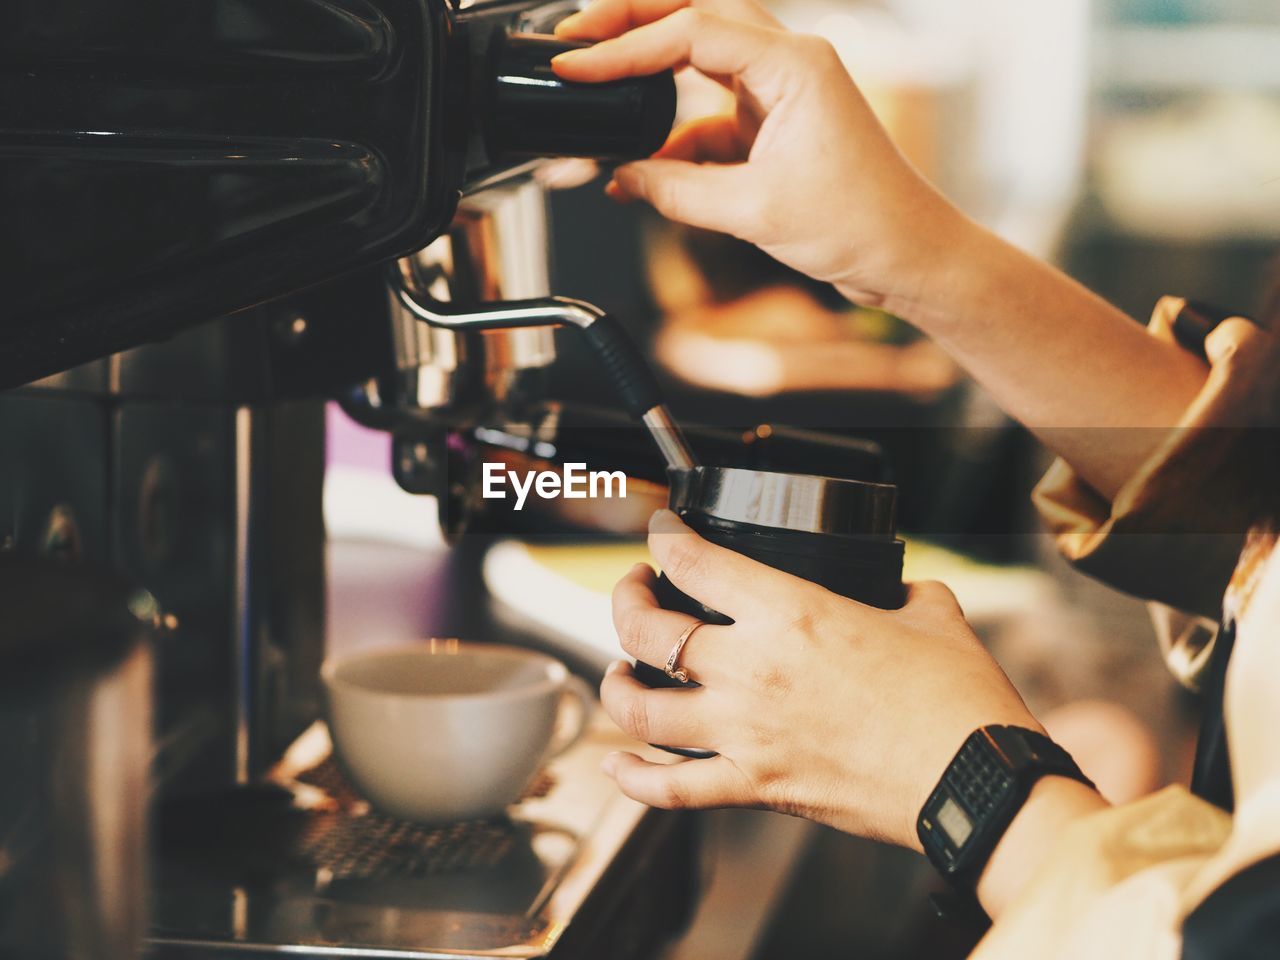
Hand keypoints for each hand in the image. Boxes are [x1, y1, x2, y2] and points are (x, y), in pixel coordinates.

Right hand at [552, 0, 976, 314]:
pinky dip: (673, 136)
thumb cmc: (862, 223)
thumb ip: (678, 191)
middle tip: (577, 38)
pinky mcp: (774, 124)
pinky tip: (644, 168)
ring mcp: (782, 91)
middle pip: (695, 15)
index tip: (578, 63)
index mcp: (795, 65)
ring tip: (600, 88)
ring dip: (649, 73)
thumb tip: (624, 177)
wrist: (907, 255)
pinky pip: (709, 114)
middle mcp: (790, 64)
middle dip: (631, 22)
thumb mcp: (754, 212)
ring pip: (700, 58)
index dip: (625, 45)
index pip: (692, 30)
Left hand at [600, 509, 1042, 850]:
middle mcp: (752, 669)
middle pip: (646, 630)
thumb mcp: (932, 613)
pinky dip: (633, 779)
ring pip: (639, 708)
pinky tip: (617, 765)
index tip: (661, 534)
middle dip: (626, 600)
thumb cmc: (957, 700)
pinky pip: (669, 790)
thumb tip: (897, 593)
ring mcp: (745, 733)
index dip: (664, 539)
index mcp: (791, 612)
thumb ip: (901, 593)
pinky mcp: (756, 788)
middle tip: (636, 592)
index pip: (694, 562)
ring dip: (616, 685)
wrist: (974, 782)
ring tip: (617, 670)